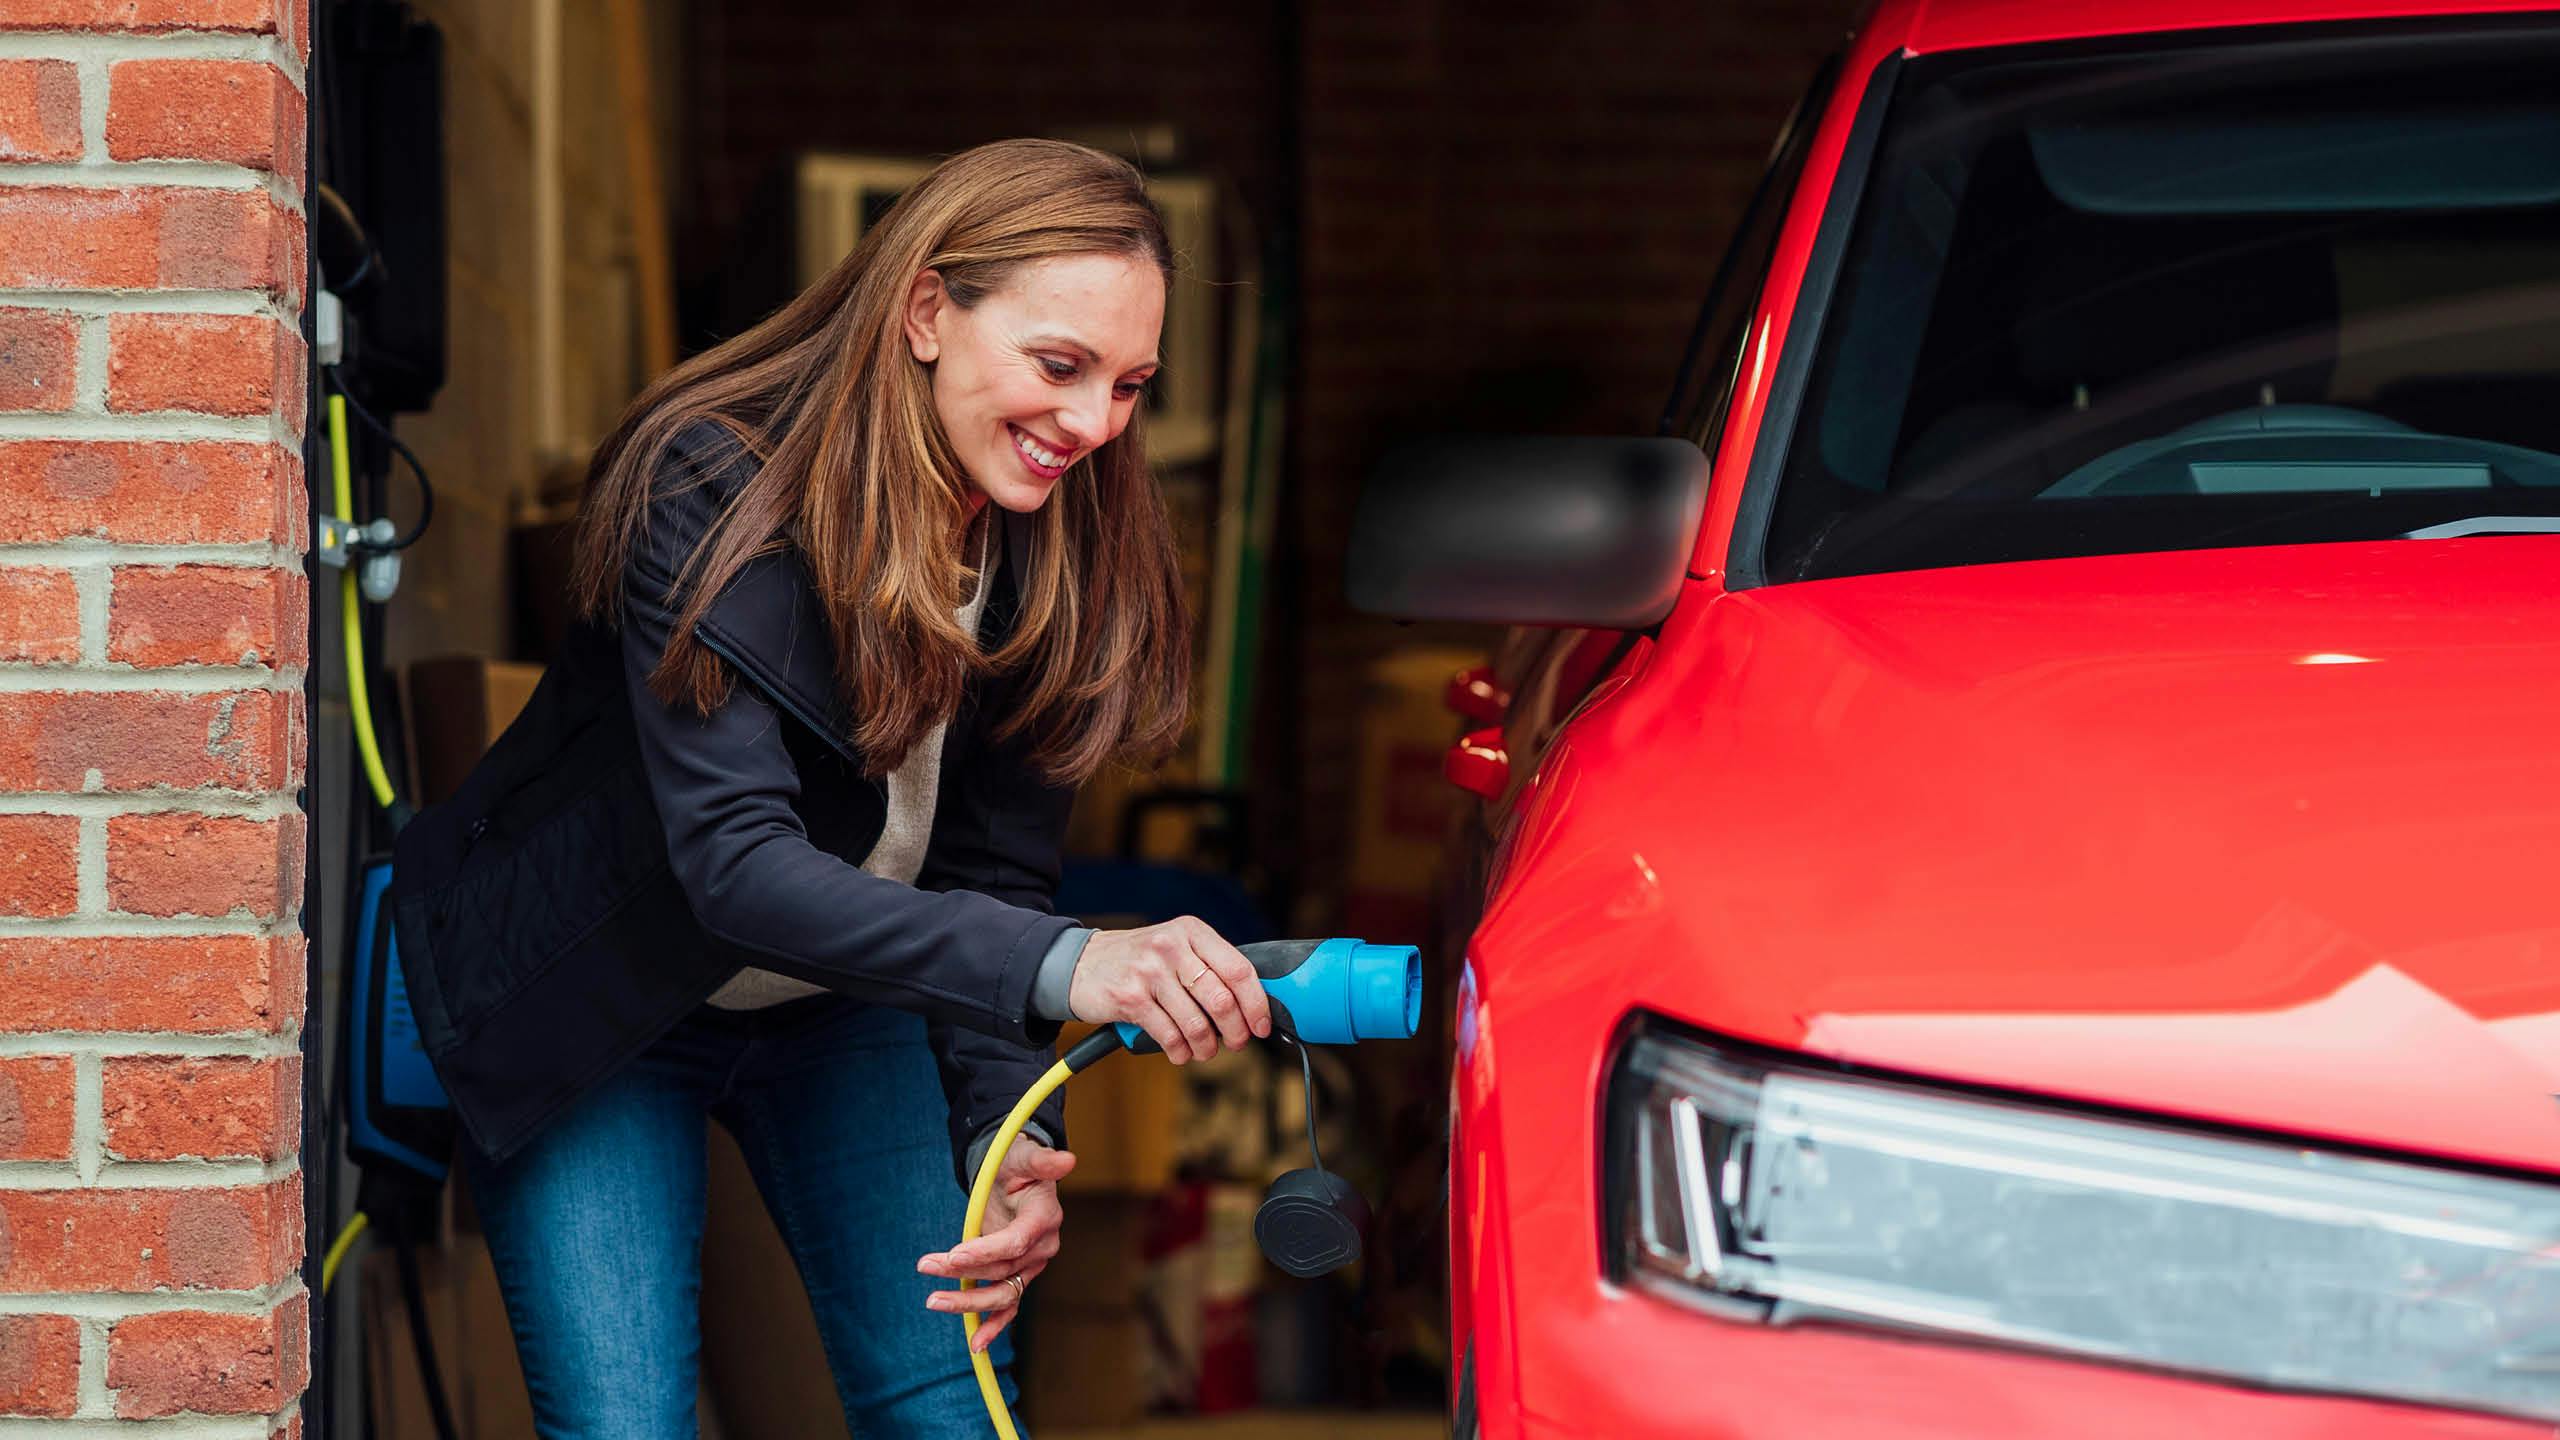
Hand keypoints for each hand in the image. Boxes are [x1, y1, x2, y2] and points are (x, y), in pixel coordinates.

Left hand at [917, 1137, 1074, 1352]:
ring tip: (932, 1300)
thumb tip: (1066, 1159)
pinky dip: (992, 1326)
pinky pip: (1008, 1307)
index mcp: (1044, 1218)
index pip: (1015, 1242)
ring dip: (968, 1302)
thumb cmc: (1019, 1164)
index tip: (953, 1254)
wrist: (1018, 1178)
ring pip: (1002, 1293)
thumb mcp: (1025, 1156)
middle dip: (964, 1273)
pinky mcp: (1018, 1276)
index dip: (985, 1251)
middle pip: (1003, 1270)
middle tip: (927, 1266)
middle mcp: (1041, 1247)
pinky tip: (975, 1344)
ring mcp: (1030, 1266)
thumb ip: (1042, 1160)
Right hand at [1069, 916, 1271, 1062]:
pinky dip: (1180, 1051)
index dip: (1257, 1003)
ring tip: (1204, 1050)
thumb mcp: (1176, 947)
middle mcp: (1171, 946)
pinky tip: (1180, 1051)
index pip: (1239, 969)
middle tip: (1236, 1043)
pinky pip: (1169, 1036)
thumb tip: (1252, 1004)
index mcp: (1191, 931)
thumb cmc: (1139, 961)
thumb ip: (1210, 966)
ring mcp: (1149, 971)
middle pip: (1221, 1000)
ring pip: (1196, 1023)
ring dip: (1206, 1047)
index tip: (1262, 1025)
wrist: (1080, 964)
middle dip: (1235, 1031)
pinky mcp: (1129, 997)